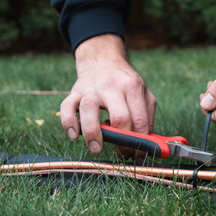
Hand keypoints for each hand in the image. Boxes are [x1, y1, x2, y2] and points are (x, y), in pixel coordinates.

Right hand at [59, 34, 156, 154]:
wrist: (103, 61)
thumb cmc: (125, 83)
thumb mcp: (143, 92)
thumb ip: (148, 115)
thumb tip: (149, 143)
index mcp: (132, 87)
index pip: (139, 120)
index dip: (140, 142)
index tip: (138, 154)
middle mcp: (112, 86)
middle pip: (119, 117)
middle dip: (122, 142)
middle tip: (122, 154)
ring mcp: (92, 88)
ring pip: (89, 109)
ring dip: (92, 133)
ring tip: (96, 148)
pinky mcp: (75, 91)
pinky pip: (67, 107)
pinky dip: (68, 122)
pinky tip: (74, 135)